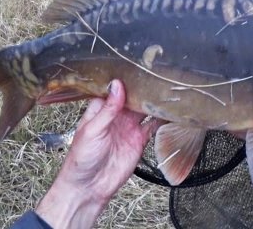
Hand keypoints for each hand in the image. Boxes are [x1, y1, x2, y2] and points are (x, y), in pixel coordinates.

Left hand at [36, 80, 158, 228]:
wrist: (89, 188)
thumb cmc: (81, 159)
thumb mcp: (92, 130)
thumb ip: (107, 109)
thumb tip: (118, 85)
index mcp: (100, 109)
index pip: (115, 88)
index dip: (125, 77)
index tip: (138, 64)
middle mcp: (116, 116)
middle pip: (133, 96)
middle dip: (144, 87)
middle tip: (159, 73)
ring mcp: (129, 127)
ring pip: (145, 109)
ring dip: (154, 101)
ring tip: (168, 88)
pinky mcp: (139, 141)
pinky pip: (153, 127)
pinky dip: (162, 119)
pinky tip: (171, 110)